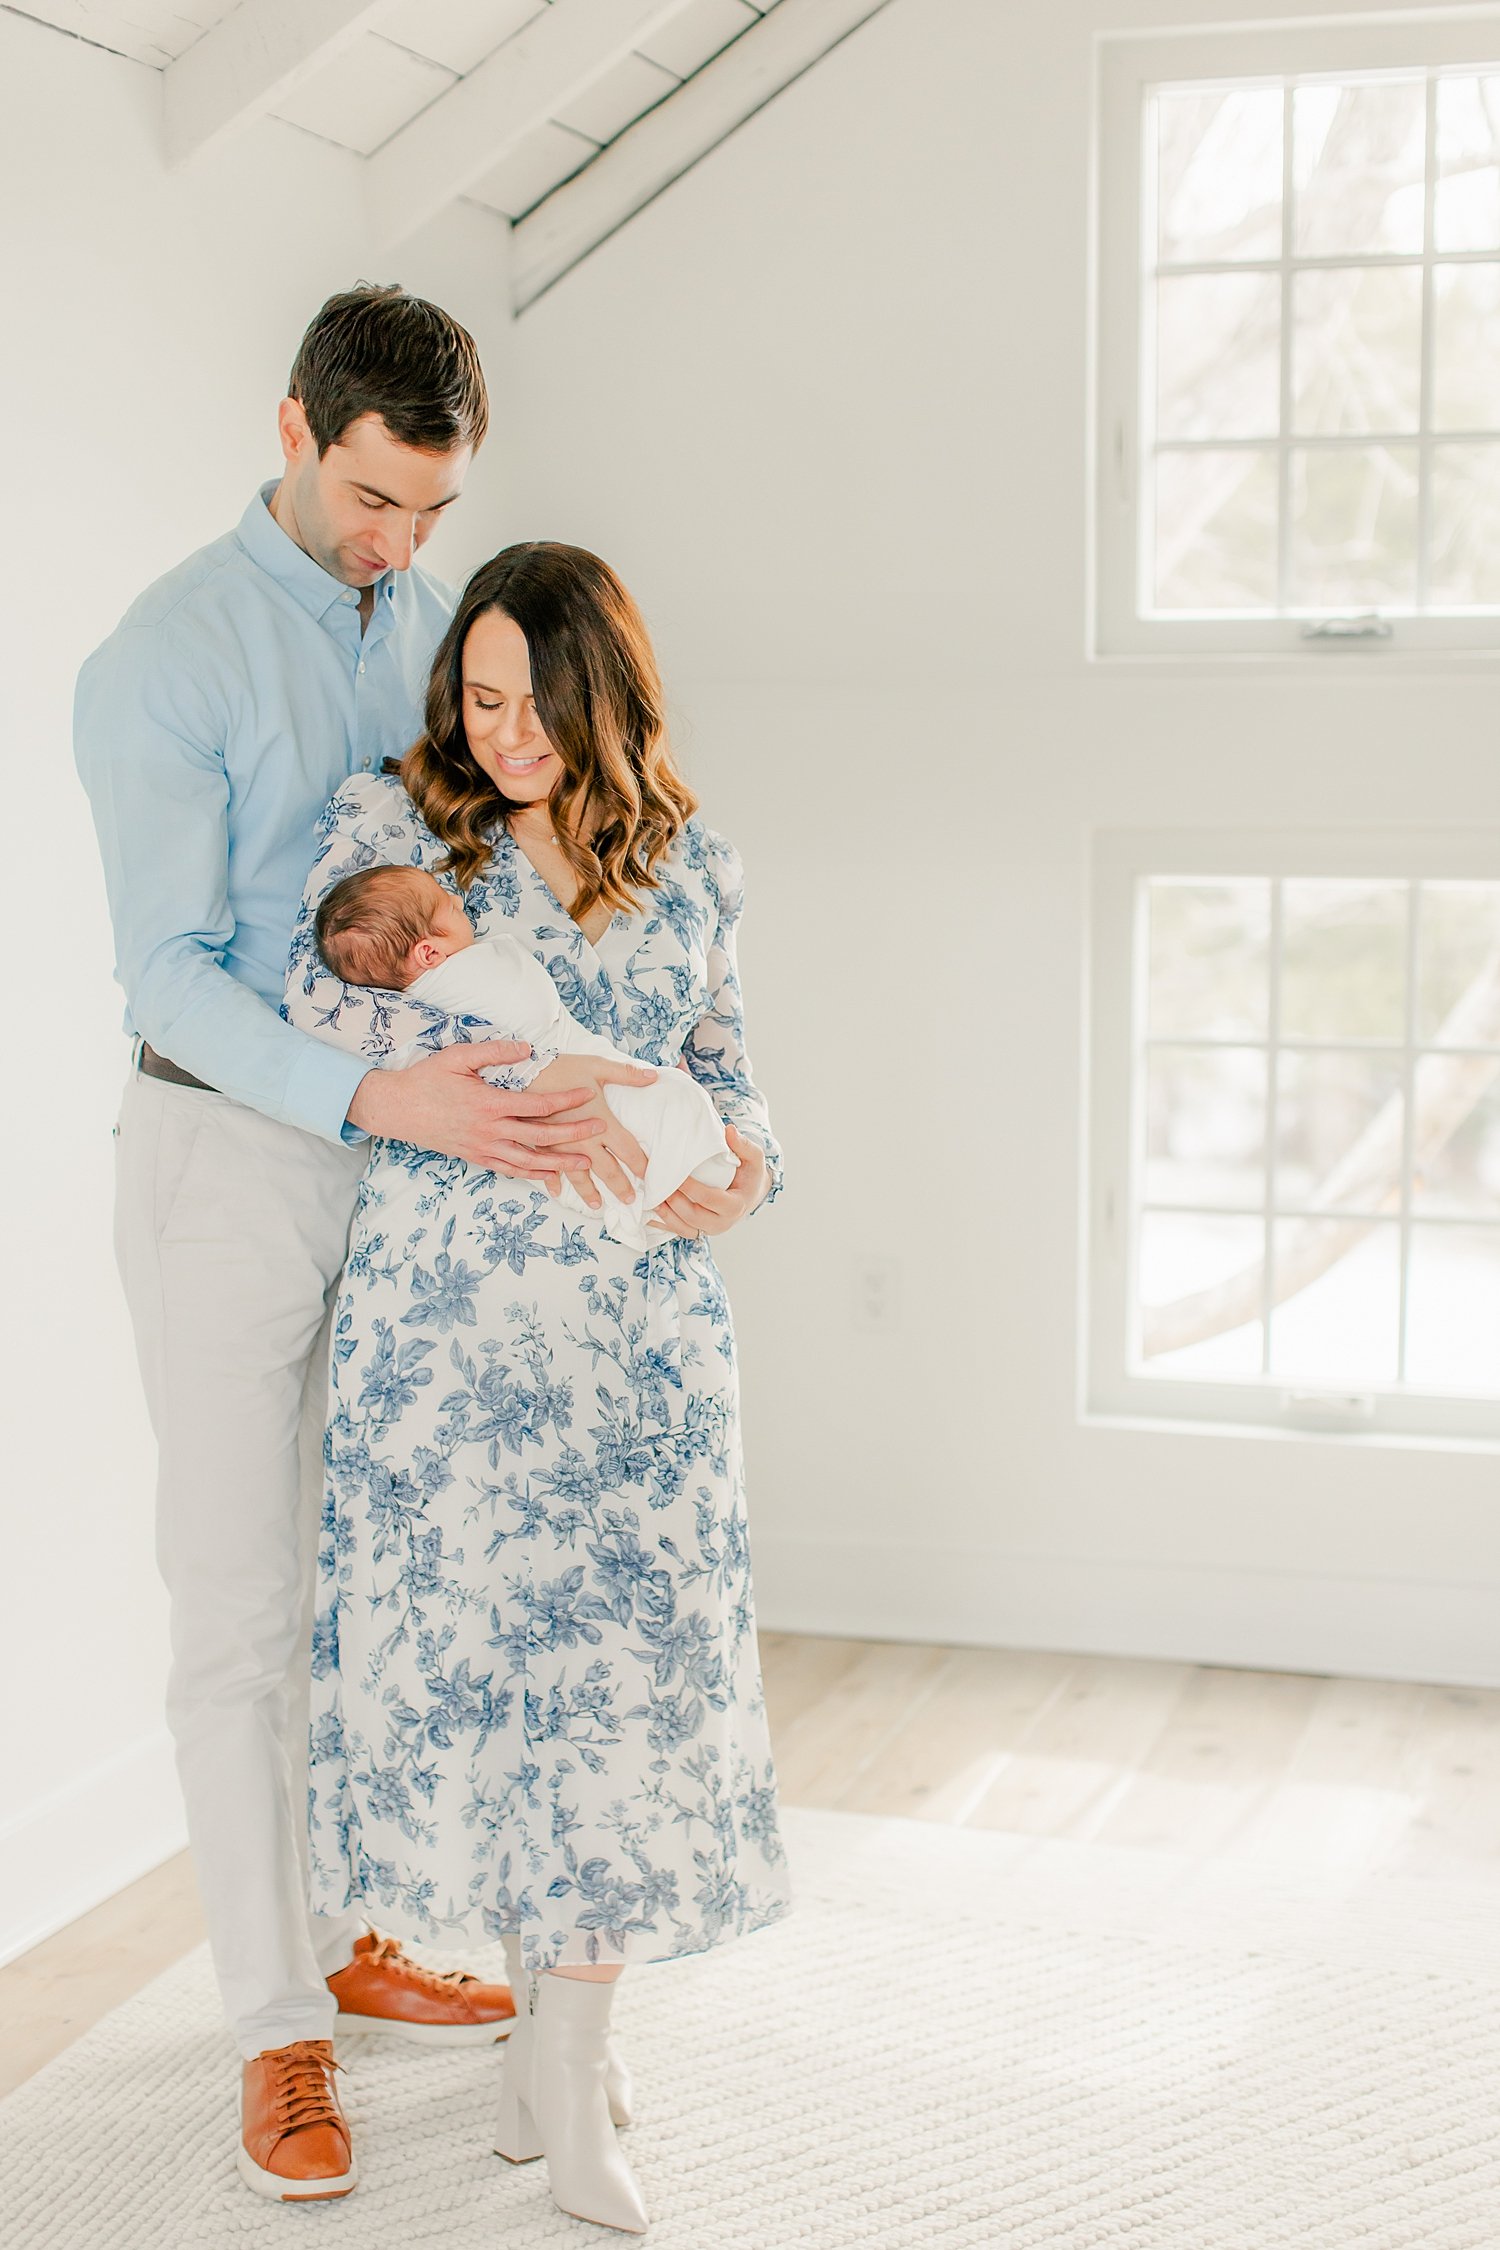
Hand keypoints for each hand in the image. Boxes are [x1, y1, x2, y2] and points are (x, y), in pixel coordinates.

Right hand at [347, 1040, 612, 1175]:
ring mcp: (482, 1148)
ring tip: (584, 1163)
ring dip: (559, 1163)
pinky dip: (531, 1174)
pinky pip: (509, 1170)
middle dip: (574, 1135)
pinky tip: (550, 1175)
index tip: (588, 1096)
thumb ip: (494, 1051)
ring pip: (528, 1162)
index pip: (538, 1105)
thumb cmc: (426, 1079)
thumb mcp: (458, 1056)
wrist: (395, 1108)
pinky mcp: (474, 1158)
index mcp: (488, 1103)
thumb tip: (527, 1048)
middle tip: (600, 1130)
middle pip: (540, 1138)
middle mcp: (489, 1130)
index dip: (567, 1101)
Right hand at [526, 1054, 655, 1208]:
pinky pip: (546, 1168)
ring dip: (588, 1191)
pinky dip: (551, 1180)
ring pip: (577, 1176)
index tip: (651, 1178)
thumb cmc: (559, 1067)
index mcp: (600, 1122)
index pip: (628, 1151)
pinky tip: (555, 1190)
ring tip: (596, 1205)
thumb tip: (653, 1076)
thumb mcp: (596, 1066)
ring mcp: (560, 1146)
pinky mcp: (539, 1145)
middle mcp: (581, 1140)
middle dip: (620, 1187)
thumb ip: (626, 1074)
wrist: (521, 1072)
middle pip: (607, 1170)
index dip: (642, 1166)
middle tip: (630, 1200)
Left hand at [647, 1127, 769, 1239]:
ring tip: (651, 1199)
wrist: (749, 1194)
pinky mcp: (699, 1231)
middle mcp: (723, 1223)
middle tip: (658, 1187)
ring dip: (666, 1216)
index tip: (676, 1175)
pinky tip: (649, 1214)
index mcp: (735, 1205)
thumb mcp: (753, 1158)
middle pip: (694, 1217)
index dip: (691, 1188)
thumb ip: (743, 1144)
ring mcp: (710, 1229)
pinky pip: (679, 1231)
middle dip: (674, 1203)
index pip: (709, 1198)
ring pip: (684, 1228)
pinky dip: (663, 1224)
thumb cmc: (749, 1174)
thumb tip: (729, 1130)